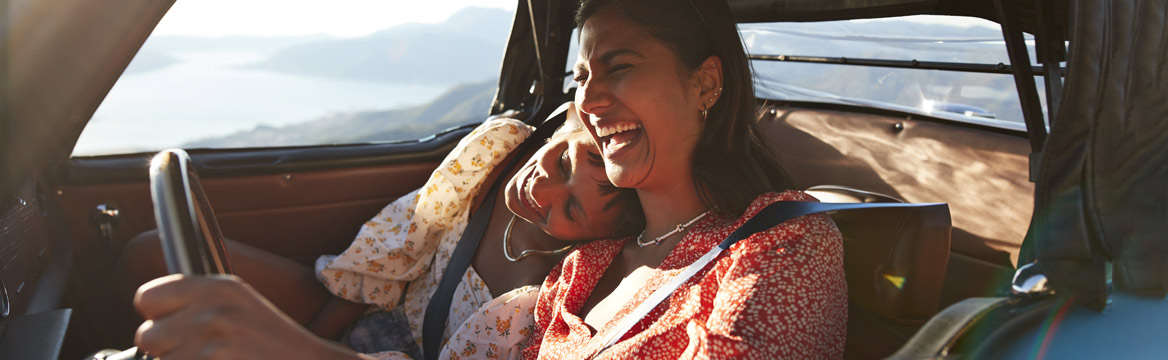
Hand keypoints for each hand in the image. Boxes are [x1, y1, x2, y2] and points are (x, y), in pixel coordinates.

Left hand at [134, 274, 360, 358]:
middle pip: (147, 335)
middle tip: (195, 350)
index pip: (147, 297)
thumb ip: (197, 299)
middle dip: (165, 347)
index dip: (156, 314)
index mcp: (218, 288)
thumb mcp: (239, 302)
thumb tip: (150, 307)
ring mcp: (214, 346)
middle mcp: (213, 312)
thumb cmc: (271, 340)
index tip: (171, 323)